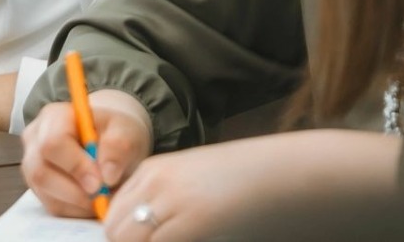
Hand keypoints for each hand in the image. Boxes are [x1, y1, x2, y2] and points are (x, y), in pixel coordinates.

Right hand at [22, 89, 152, 217]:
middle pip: (41, 172)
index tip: (100, 181)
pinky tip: (95, 200)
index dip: (75, 166)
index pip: (53, 142)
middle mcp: (35, 140)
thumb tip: (107, 175)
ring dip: (78, 202)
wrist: (111, 142)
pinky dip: (77, 209)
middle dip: (75, 190)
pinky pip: (53, 206)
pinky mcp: (39, 188)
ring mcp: (33, 165)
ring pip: (45, 193)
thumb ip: (118, 146)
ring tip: (104, 196)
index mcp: (54, 117)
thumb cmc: (114, 132)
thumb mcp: (125, 130)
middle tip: (103, 195)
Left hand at [102, 131, 399, 241]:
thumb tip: (150, 228)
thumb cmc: (250, 181)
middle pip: (116, 231)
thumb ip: (170, 201)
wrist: (289, 173)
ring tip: (179, 239)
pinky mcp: (190, 225)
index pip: (114, 212)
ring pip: (126, 239)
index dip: (124, 235)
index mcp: (155, 169)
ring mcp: (170, 203)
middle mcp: (155, 182)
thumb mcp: (199, 182)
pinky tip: (192, 241)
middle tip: (161, 241)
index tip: (144, 239)